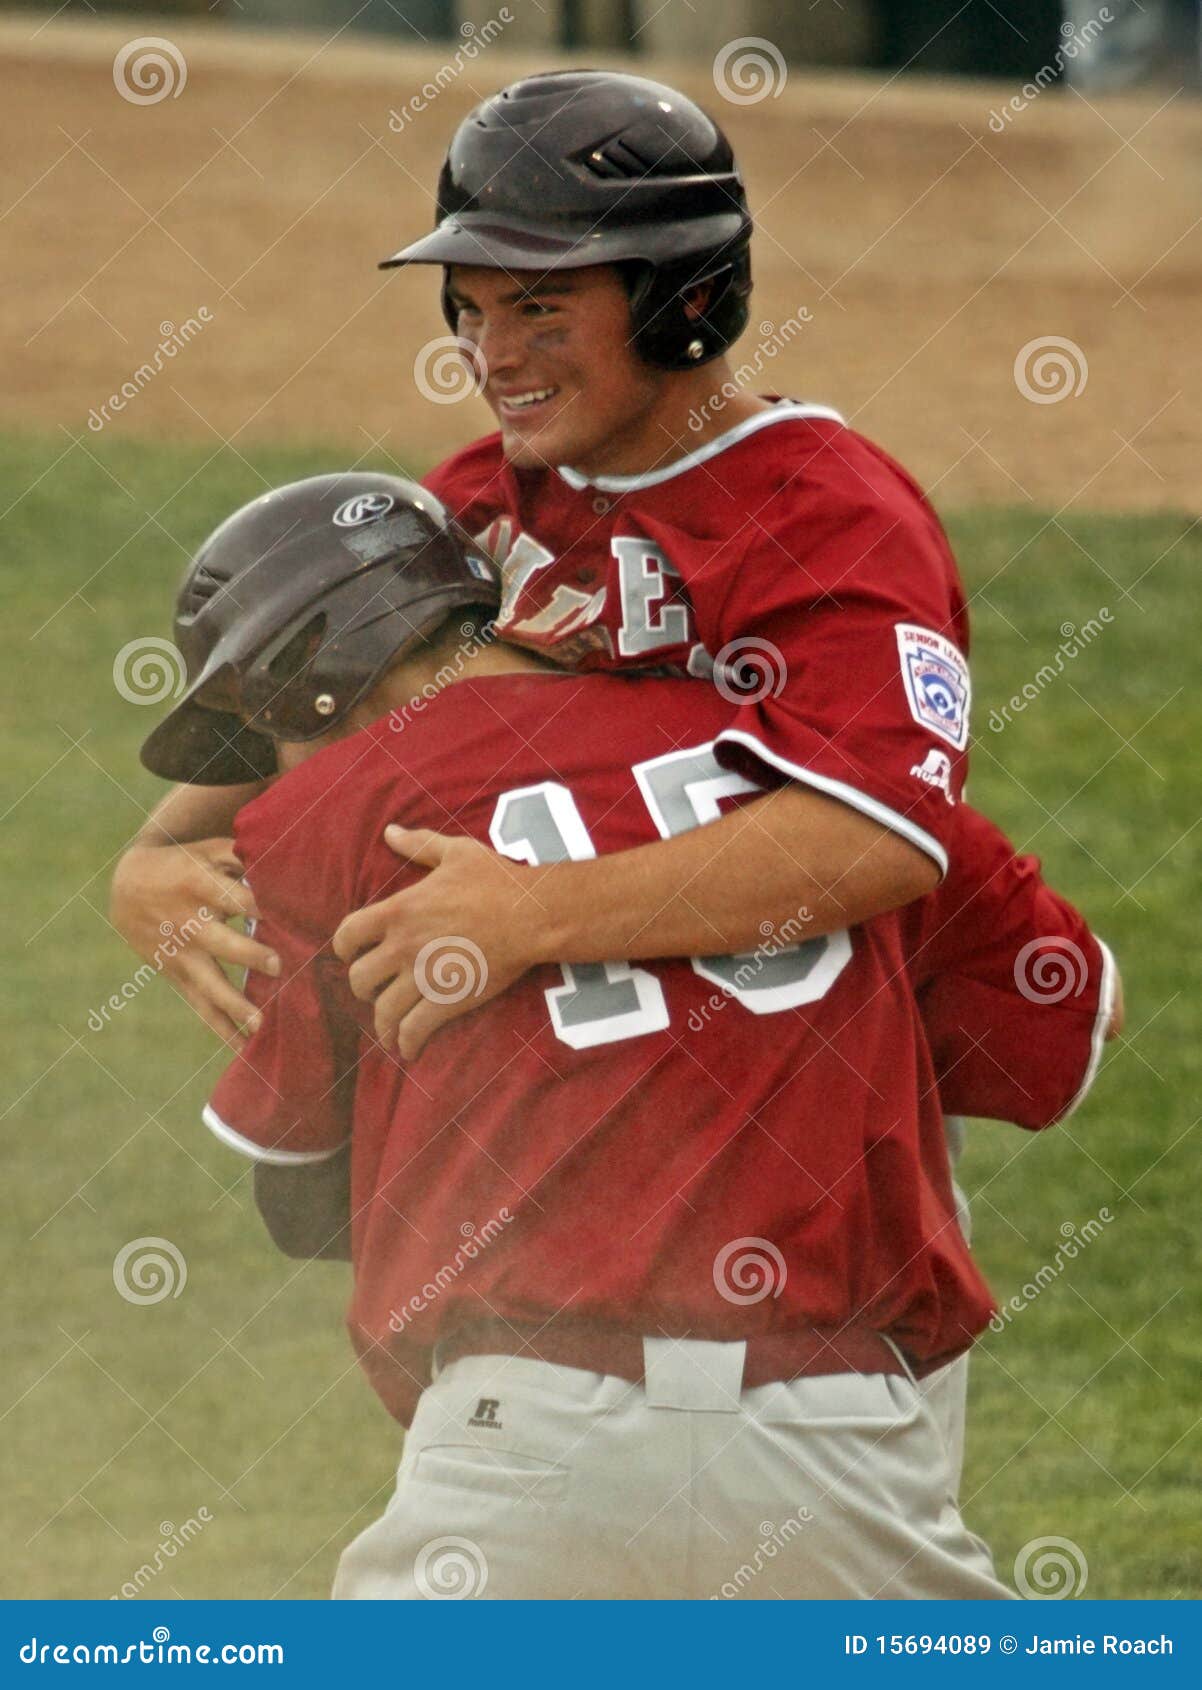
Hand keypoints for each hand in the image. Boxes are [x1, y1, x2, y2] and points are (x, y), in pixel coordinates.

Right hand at [109, 838, 278, 1047]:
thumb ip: (245, 854)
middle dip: (248, 954)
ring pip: (209, 983)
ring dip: (235, 1005)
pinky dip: (221, 1029)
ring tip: (262, 1025)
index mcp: (199, 885)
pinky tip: (245, 1050)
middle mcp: (188, 922)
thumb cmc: (184, 863)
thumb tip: (288, 859)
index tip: (291, 914)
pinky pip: (201, 1007)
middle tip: (278, 965)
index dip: (260, 905)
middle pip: (220, 941)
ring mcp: (181, 954)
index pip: (234, 896)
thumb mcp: (208, 850)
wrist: (127, 887)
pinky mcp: (177, 976)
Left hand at [332, 825, 543, 1058]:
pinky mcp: (447, 1001)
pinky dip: (406, 1043)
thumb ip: (418, 844)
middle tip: (376, 990)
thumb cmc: (497, 880)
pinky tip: (408, 1049)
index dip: (345, 949)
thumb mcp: (455, 853)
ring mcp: (423, 976)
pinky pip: (413, 1030)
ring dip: (382, 1023)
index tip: (352, 954)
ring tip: (388, 1030)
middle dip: (364, 988)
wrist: (532, 915)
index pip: (348, 935)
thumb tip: (390, 832)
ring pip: (382, 1010)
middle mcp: (403, 946)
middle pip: (360, 979)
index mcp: (399, 910)